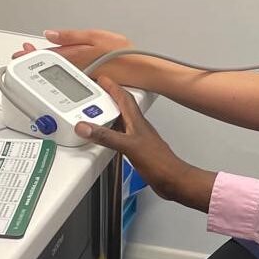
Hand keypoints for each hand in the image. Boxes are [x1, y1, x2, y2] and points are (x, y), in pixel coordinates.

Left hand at [11, 29, 133, 81]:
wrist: (141, 71)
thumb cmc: (124, 54)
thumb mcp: (96, 36)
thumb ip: (71, 36)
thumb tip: (50, 35)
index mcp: (75, 55)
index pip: (47, 54)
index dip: (31, 54)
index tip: (20, 53)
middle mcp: (76, 67)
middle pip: (50, 64)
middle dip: (34, 60)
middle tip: (20, 57)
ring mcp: (83, 75)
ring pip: (59, 71)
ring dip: (44, 67)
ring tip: (33, 62)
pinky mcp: (91, 80)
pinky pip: (70, 76)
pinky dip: (60, 73)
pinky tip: (58, 71)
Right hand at [75, 77, 215, 210]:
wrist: (173, 180)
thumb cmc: (160, 163)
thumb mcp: (128, 147)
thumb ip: (106, 136)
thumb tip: (85, 126)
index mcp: (137, 122)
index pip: (124, 97)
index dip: (112, 86)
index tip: (101, 78)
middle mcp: (137, 128)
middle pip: (121, 107)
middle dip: (108, 97)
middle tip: (95, 93)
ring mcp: (138, 139)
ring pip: (121, 121)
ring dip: (108, 115)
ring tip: (94, 114)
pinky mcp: (137, 151)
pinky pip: (120, 136)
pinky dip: (111, 133)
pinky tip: (106, 138)